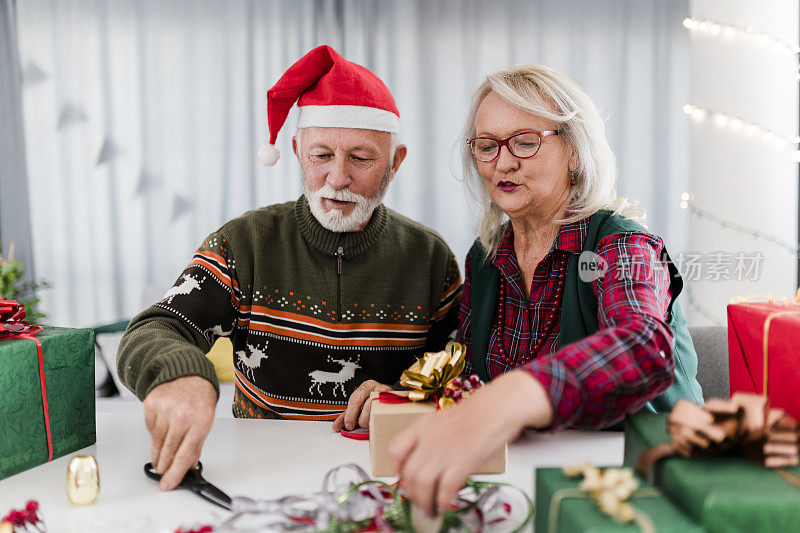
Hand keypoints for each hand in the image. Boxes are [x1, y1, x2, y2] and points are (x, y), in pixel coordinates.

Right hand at [143, 376, 216, 489]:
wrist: (187, 372)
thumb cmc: (199, 397)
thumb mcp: (206, 420)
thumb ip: (196, 445)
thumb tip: (188, 466)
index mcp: (201, 421)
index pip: (185, 455)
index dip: (175, 473)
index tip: (167, 484)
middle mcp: (182, 416)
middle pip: (168, 452)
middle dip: (164, 467)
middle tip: (163, 475)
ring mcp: (165, 410)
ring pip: (157, 442)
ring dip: (158, 453)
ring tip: (161, 457)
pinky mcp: (151, 405)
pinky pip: (150, 429)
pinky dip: (155, 434)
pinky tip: (162, 429)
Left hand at [332, 380, 392, 431]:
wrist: (391, 397)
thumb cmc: (373, 401)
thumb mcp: (359, 406)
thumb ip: (347, 415)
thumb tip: (336, 426)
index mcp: (366, 386)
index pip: (355, 399)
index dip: (351, 414)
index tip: (348, 425)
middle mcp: (377, 387)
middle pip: (367, 405)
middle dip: (362, 419)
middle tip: (360, 425)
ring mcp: (389, 394)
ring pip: (378, 410)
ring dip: (372, 420)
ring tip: (371, 423)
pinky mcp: (397, 401)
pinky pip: (387, 413)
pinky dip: (382, 419)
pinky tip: (380, 421)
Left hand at [389, 370, 552, 514]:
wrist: (497, 408)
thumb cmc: (475, 414)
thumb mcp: (443, 420)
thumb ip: (431, 438)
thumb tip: (428, 461)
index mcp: (422, 427)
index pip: (395, 449)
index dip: (397, 467)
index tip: (404, 477)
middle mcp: (428, 440)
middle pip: (408, 472)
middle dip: (411, 492)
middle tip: (418, 500)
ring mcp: (444, 451)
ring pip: (421, 483)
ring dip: (424, 501)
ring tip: (430, 508)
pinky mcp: (462, 462)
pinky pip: (445, 488)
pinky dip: (442, 500)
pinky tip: (445, 504)